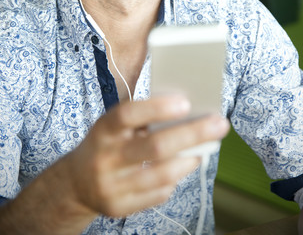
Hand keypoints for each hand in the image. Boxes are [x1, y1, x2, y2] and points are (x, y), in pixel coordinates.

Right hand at [0, 94, 228, 234]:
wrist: (74, 182)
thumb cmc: (107, 143)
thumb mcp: (114, 125)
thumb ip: (142, 119)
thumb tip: (187, 112)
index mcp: (103, 130)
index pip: (128, 114)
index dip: (157, 108)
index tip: (186, 102)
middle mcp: (105, 158)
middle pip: (155, 147)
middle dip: (192, 134)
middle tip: (220, 124)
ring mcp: (111, 186)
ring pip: (161, 174)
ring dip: (189, 160)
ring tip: (204, 149)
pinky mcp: (118, 207)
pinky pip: (157, 194)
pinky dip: (174, 179)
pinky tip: (180, 168)